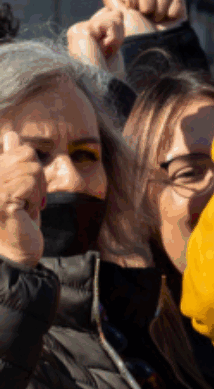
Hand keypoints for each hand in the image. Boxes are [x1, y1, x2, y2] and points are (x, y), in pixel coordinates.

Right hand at [0, 133, 45, 268]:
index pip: (17, 146)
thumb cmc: (16, 220)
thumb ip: (11, 160)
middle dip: (36, 179)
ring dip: (36, 190)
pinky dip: (35, 197)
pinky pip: (32, 181)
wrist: (15, 253)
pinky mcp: (1, 197)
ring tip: (22, 207)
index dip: (29, 168)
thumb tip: (11, 135)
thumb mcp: (15, 186)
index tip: (22, 191)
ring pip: (31, 167)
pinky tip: (23, 212)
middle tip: (25, 201)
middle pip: (26, 153)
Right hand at [66, 5, 125, 77]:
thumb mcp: (115, 49)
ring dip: (117, 39)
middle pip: (112, 14)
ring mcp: (78, 30)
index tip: (110, 53)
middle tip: (108, 55)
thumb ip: (115, 29)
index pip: (109, 16)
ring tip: (105, 55)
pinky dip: (115, 40)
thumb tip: (118, 10)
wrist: (102, 91)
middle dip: (118, 35)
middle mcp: (77, 30)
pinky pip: (111, 24)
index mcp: (84, 35)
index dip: (118, 33)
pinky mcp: (82, 31)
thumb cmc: (109, 77)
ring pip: (113, 18)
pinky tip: (104, 52)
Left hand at [97, 0, 185, 36]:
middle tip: (145, 15)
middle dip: (146, 1)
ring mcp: (162, 3)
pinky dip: (173, 10)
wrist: (155, 50)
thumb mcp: (118, 15)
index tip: (130, 8)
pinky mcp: (177, 9)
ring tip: (157, 21)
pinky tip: (168, 20)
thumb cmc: (134, 35)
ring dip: (159, 6)